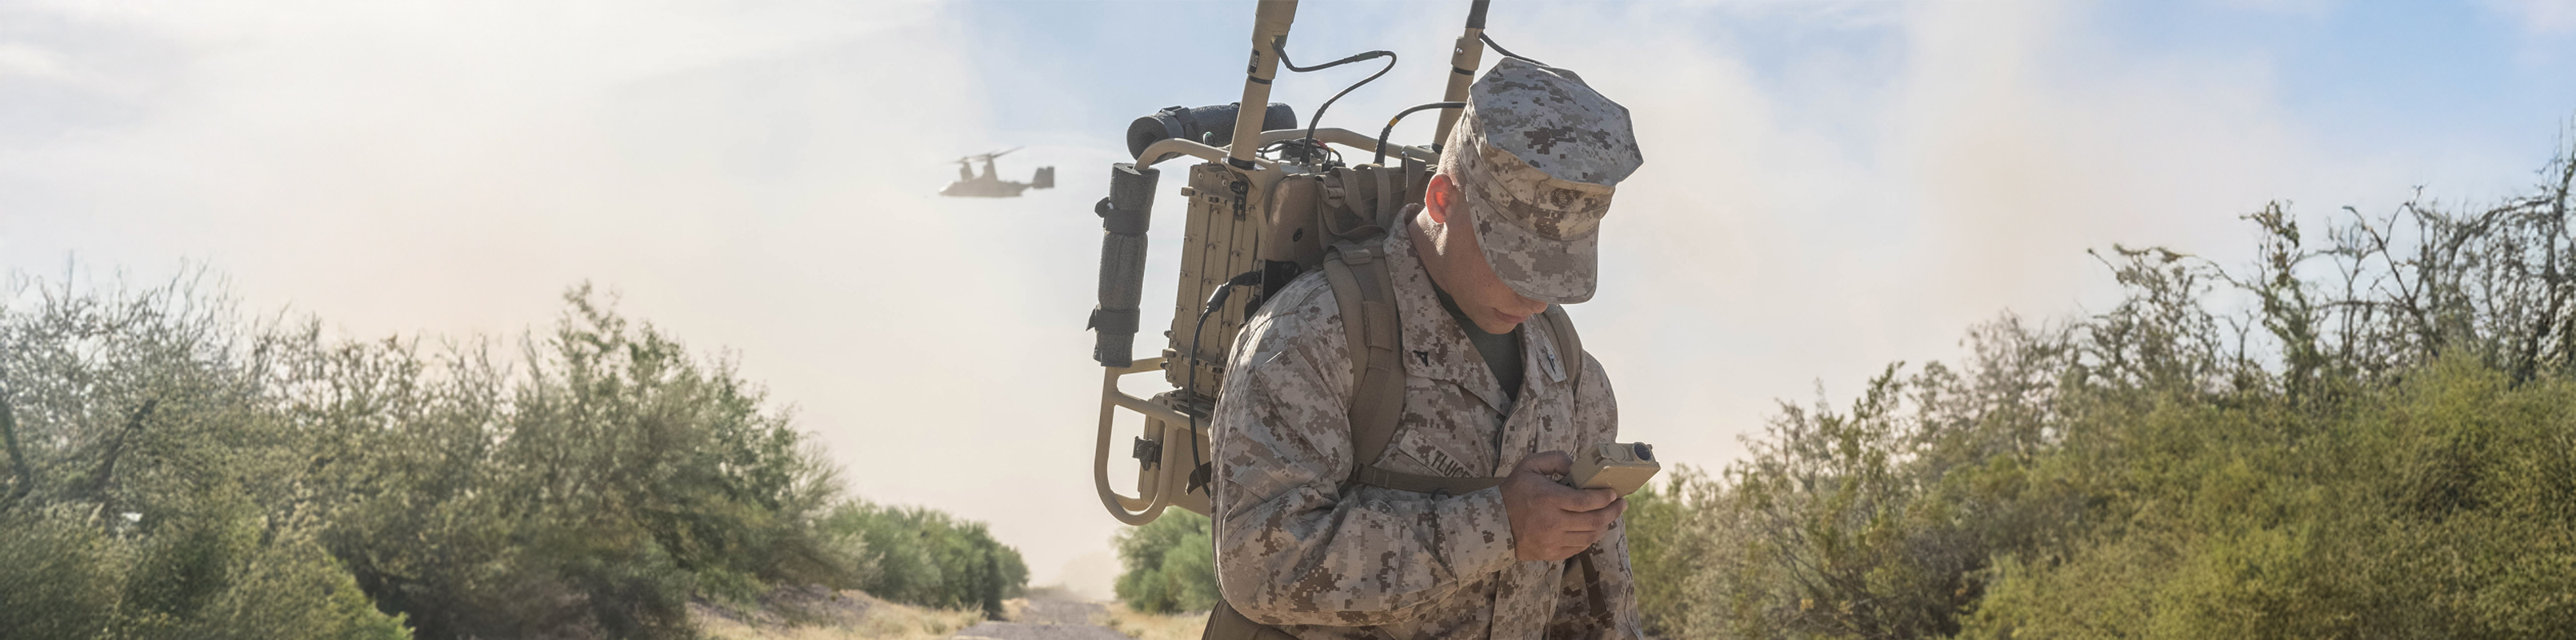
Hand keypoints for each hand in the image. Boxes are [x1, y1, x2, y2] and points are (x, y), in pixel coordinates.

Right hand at [1500, 450, 1625, 561]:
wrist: (1494, 524)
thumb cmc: (1514, 492)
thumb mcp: (1529, 465)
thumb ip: (1555, 459)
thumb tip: (1576, 466)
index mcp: (1549, 499)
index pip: (1586, 501)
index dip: (1605, 498)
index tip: (1614, 493)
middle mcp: (1553, 522)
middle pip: (1594, 520)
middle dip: (1613, 512)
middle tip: (1621, 504)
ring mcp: (1553, 540)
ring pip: (1590, 536)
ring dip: (1604, 525)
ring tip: (1610, 516)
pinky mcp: (1552, 553)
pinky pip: (1579, 547)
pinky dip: (1590, 538)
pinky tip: (1594, 528)